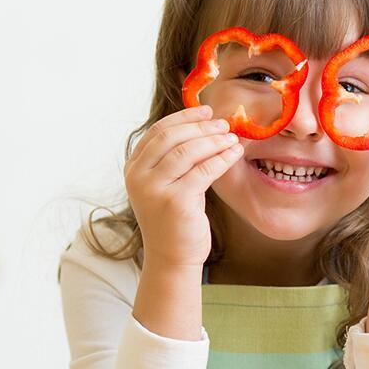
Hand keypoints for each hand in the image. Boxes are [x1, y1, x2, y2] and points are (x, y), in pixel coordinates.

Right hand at [124, 105, 242, 269]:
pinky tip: (235, 153)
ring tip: (232, 137)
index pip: (158, 131)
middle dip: (201, 127)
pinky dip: (222, 158)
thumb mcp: (167, 184)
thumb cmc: (174, 219)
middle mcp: (138, 177)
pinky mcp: (175, 202)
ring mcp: (154, 189)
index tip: (206, 111)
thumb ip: (174, 157)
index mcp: (133, 168)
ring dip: (214, 140)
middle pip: (171, 137)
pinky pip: (204, 171)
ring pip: (188, 151)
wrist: (172, 257)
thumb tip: (203, 124)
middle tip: (224, 123)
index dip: (184, 117)